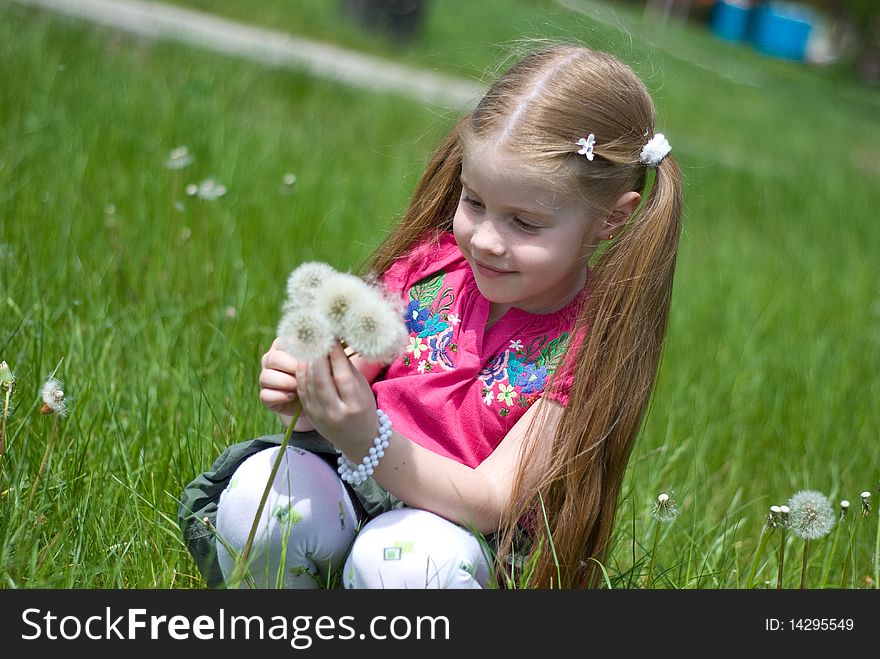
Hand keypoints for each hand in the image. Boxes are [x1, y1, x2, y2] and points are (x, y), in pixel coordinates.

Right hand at [259, 337, 312, 428]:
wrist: (316, 398)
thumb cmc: (320, 374)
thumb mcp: (321, 362)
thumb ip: (318, 352)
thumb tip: (325, 346)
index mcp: (283, 346)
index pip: (284, 343)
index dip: (298, 351)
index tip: (311, 359)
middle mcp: (271, 360)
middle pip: (272, 359)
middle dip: (290, 367)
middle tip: (305, 374)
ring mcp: (265, 377)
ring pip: (266, 377)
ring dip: (285, 382)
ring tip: (299, 386)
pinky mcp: (265, 395)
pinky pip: (265, 395)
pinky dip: (279, 397)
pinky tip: (292, 397)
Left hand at [295, 341, 377, 455]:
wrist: (357, 438)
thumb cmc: (364, 408)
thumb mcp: (362, 389)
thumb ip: (348, 368)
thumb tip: (334, 343)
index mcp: (354, 406)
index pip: (342, 375)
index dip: (335, 354)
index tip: (332, 335)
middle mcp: (334, 412)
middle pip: (321, 379)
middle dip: (318, 354)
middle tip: (317, 335)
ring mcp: (319, 414)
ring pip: (308, 382)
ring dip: (308, 360)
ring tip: (310, 343)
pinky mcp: (309, 413)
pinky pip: (302, 388)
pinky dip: (302, 371)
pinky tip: (305, 358)